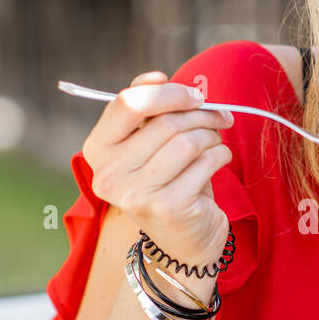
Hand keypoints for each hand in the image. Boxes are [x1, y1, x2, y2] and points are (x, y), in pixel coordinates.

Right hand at [81, 72, 234, 268]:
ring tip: (216, 140)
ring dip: (212, 135)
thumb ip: (147, 111)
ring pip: (187, 142)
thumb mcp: (148, 145)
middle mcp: (108, 174)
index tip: (193, 95)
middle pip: (165, 122)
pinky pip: (205, 163)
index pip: (128, 103)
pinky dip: (221, 155)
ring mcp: (136, 194)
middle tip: (220, 116)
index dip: (167, 92)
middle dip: (201, 114)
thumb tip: (157, 77)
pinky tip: (220, 159)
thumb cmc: (167, 182)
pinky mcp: (167, 208)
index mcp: (97, 150)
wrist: (182, 242)